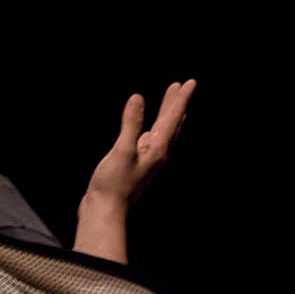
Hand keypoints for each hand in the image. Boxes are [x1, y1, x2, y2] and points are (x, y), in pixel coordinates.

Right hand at [85, 80, 194, 207]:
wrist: (105, 211)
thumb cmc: (113, 184)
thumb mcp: (121, 150)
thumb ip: (130, 124)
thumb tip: (138, 98)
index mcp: (158, 149)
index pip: (172, 118)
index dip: (180, 99)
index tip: (190, 83)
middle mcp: (157, 154)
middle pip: (171, 123)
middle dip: (176, 104)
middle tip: (182, 86)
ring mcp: (147, 160)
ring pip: (163, 132)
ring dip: (167, 116)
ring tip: (172, 104)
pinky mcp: (136, 164)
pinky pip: (151, 140)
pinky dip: (154, 128)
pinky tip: (148, 130)